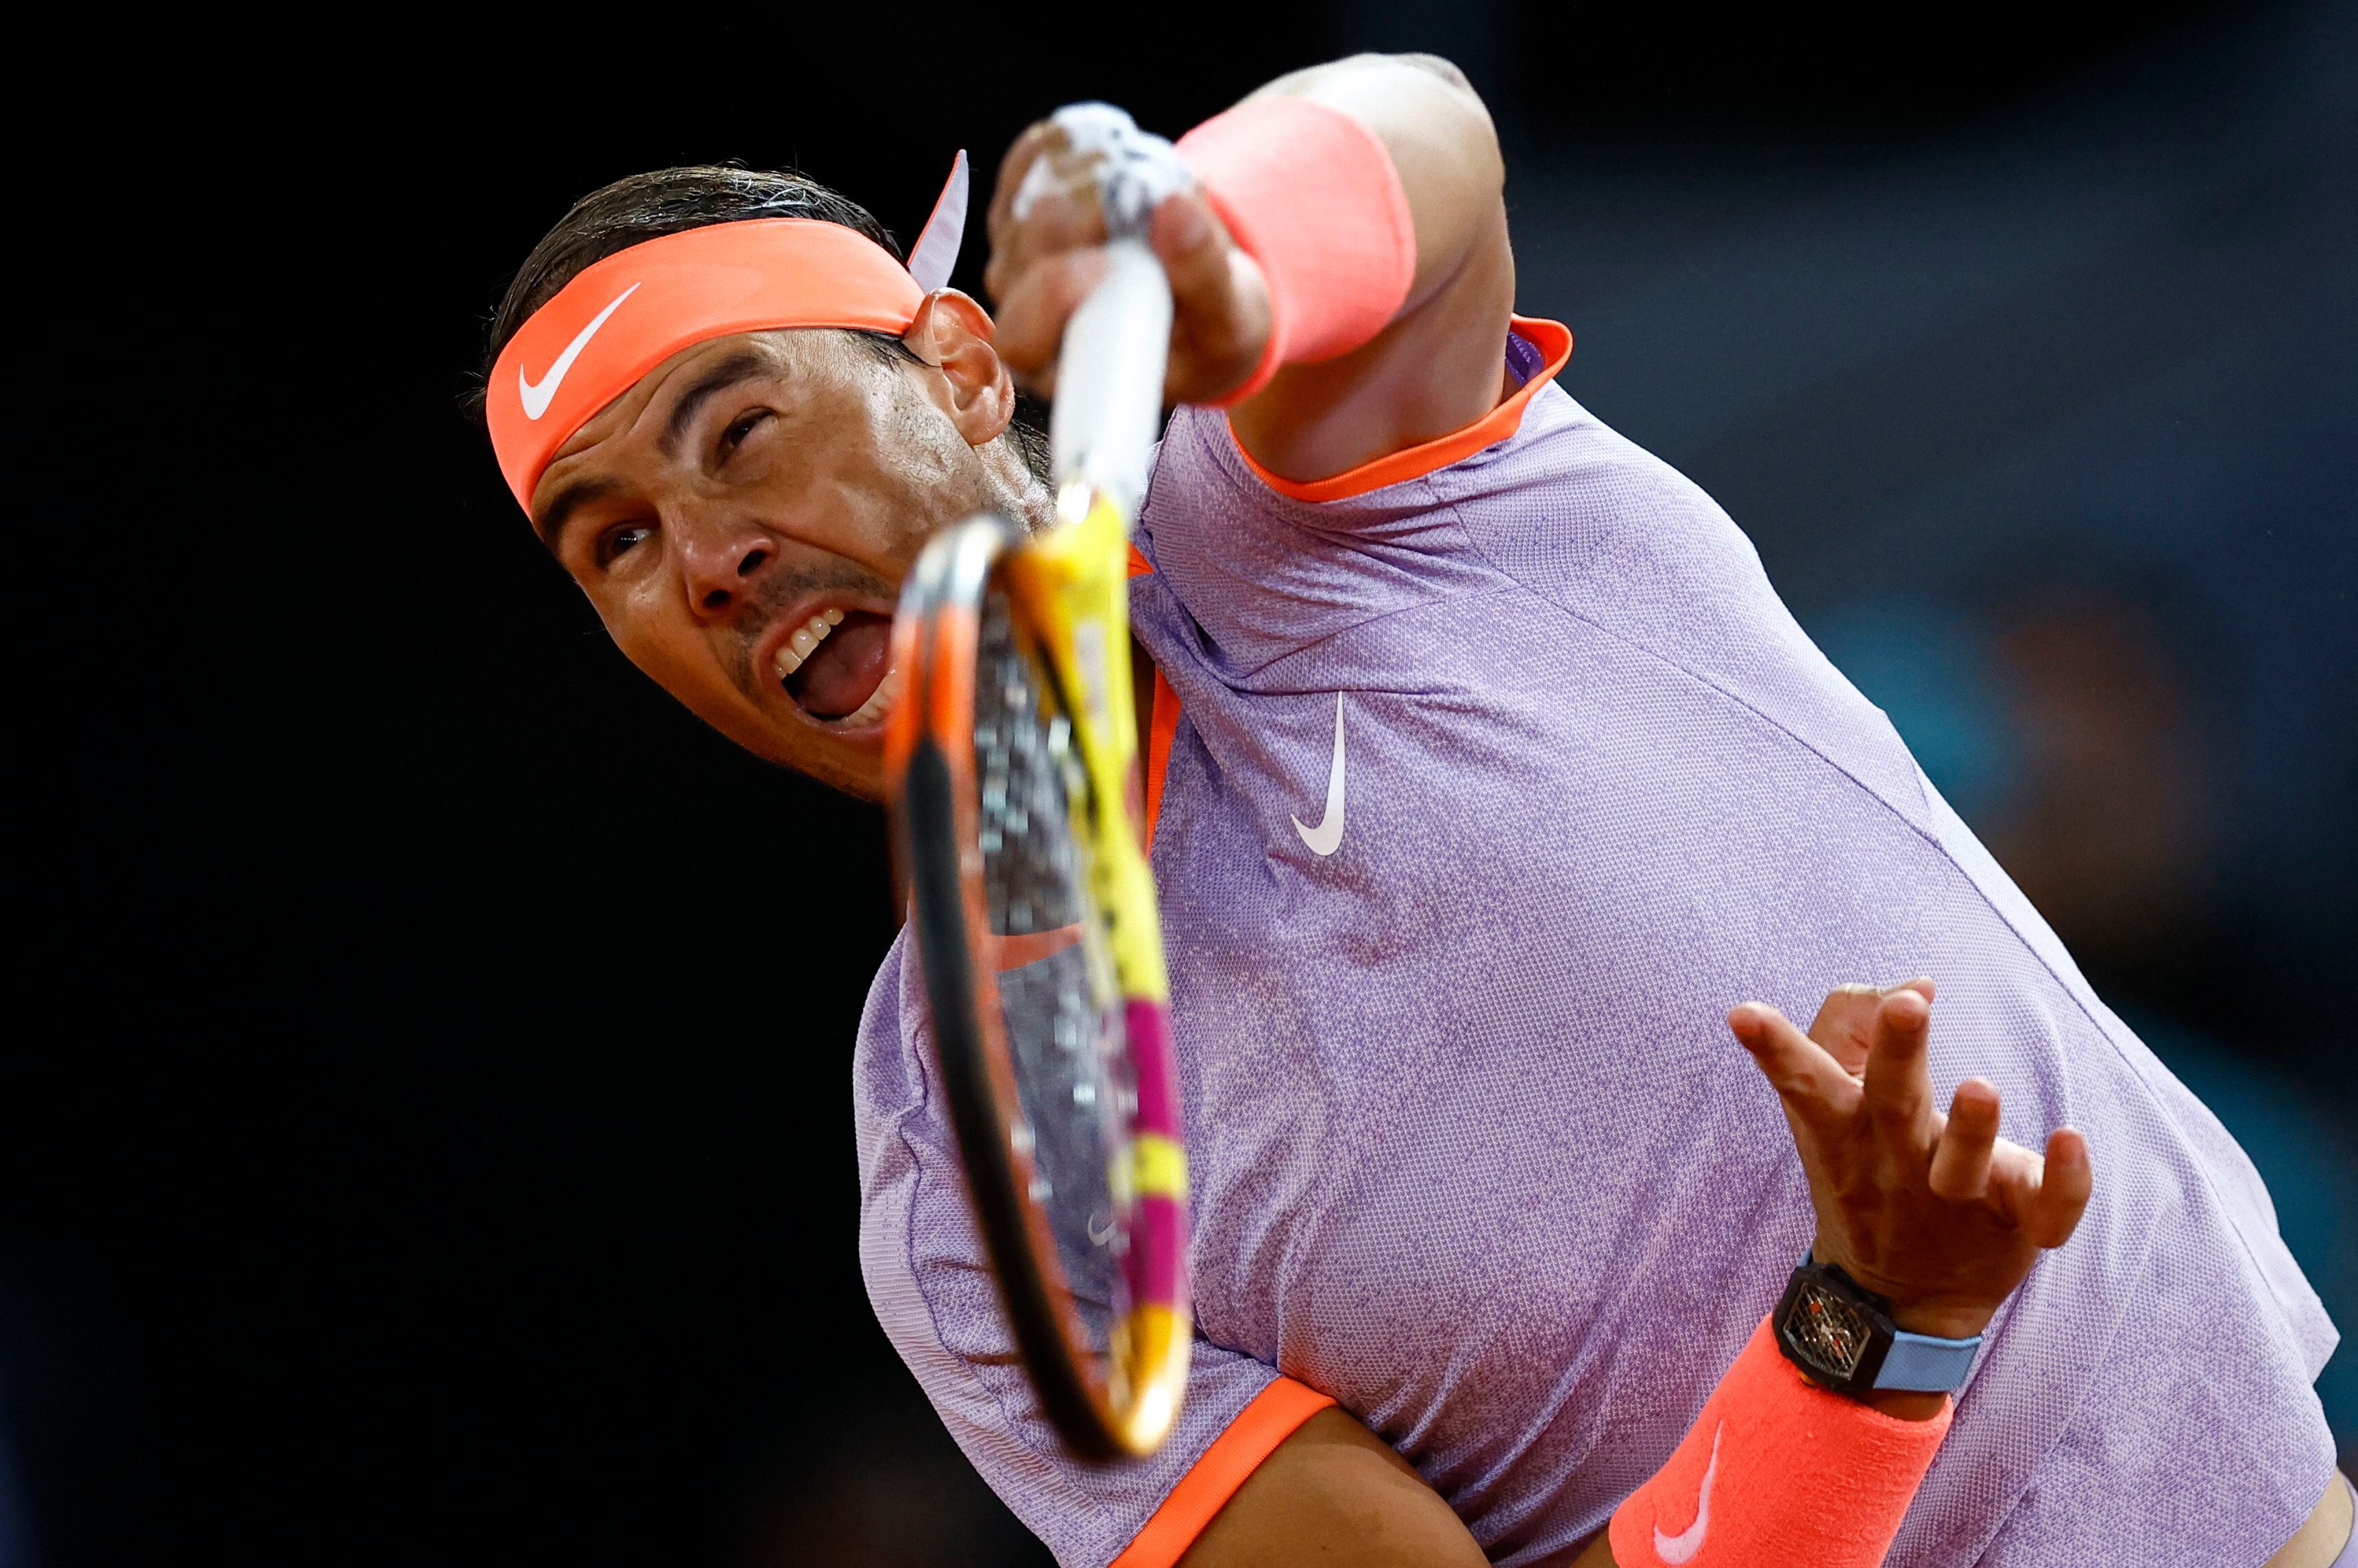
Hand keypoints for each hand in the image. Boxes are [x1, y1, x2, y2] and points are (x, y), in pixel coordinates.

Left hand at [983, 119, 1272, 404]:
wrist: (1200, 300)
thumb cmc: (1212, 328)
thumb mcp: (1229, 317)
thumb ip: (1205, 275)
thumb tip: (1175, 210)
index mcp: (1067, 367)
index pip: (1025, 341)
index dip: (1055, 295)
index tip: (1108, 263)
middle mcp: (1027, 318)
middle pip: (1024, 256)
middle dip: (1083, 215)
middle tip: (1141, 190)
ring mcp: (1018, 260)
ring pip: (1027, 201)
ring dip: (1086, 172)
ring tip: (1141, 164)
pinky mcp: (1024, 211)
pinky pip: (1028, 164)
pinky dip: (1068, 144)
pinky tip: (1110, 139)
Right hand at [1730, 981, 2093, 1343]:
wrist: (1896, 1295)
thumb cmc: (1864, 1168)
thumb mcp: (1833, 1106)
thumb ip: (1851, 1026)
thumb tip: (1914, 984)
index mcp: (1845, 1128)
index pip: (1804, 1082)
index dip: (1775, 1048)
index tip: (1745, 1014)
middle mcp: (1895, 1160)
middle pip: (1893, 1103)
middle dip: (1896, 1052)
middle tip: (1906, 1005)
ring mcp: (1954, 1199)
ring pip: (1963, 1166)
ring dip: (1972, 1129)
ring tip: (1979, 1087)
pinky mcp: (2015, 1226)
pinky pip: (2047, 1211)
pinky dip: (2066, 1182)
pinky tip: (2071, 1138)